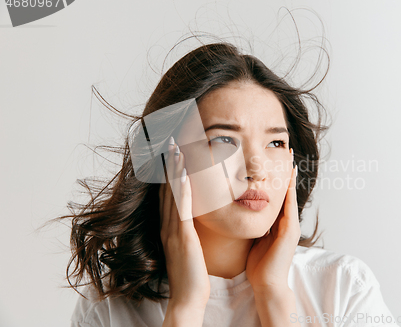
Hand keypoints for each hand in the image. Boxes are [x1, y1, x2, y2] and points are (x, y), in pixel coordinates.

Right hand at [159, 137, 209, 325]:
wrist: (188, 298)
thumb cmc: (192, 274)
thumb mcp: (188, 248)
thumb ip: (187, 233)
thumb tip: (191, 222)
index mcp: (170, 228)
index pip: (169, 194)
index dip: (170, 173)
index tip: (173, 154)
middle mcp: (168, 226)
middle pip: (167, 189)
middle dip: (169, 166)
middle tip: (171, 143)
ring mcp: (173, 231)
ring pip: (173, 195)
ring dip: (175, 171)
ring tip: (177, 150)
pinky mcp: (183, 237)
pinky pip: (182, 209)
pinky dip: (183, 190)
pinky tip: (187, 175)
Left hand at [245, 149, 299, 293]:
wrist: (267, 284)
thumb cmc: (258, 265)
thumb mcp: (253, 239)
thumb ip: (252, 225)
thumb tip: (238, 213)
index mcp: (275, 223)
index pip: (275, 194)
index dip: (274, 177)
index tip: (271, 158)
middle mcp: (285, 221)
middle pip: (285, 190)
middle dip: (285, 171)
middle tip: (285, 150)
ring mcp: (290, 226)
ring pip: (289, 195)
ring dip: (289, 176)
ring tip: (289, 157)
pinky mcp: (290, 231)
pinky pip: (289, 206)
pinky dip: (289, 192)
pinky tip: (287, 178)